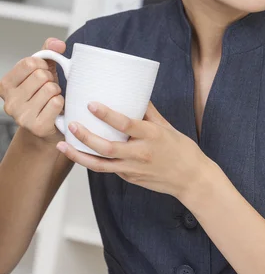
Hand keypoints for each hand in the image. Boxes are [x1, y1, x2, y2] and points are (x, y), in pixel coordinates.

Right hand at [0, 38, 65, 143]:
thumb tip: (58, 44)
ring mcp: (21, 116)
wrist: (48, 126)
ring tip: (51, 99)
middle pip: (40, 75)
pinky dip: (61, 103)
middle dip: (50, 79)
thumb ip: (48, 52)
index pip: (29, 62)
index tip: (42, 75)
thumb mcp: (43, 70)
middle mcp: (9, 101)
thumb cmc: (44, 95)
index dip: (42, 66)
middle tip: (48, 90)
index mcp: (5, 85)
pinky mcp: (36, 126)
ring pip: (50, 89)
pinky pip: (56, 103)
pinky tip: (55, 110)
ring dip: (57, 92)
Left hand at [56, 101, 210, 200]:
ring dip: (79, 155)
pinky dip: (92, 161)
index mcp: (152, 136)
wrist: (191, 179)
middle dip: (85, 137)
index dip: (107, 115)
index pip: (126, 124)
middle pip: (107, 148)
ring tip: (63, 145)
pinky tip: (79, 153)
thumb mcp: (167, 127)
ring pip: (100, 165)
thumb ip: (148, 112)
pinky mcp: (129, 178)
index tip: (91, 104)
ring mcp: (133, 169)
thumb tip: (134, 93)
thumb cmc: (182, 150)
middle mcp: (141, 154)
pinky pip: (108, 169)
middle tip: (71, 125)